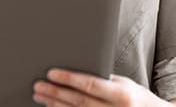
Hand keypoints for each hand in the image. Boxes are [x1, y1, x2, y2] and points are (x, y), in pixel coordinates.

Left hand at [33, 69, 163, 105]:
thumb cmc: (137, 98)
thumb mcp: (124, 83)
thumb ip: (104, 79)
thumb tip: (77, 72)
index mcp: (121, 94)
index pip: (90, 84)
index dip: (68, 79)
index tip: (51, 73)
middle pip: (79, 101)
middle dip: (56, 93)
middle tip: (38, 86)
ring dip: (55, 105)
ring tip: (40, 96)